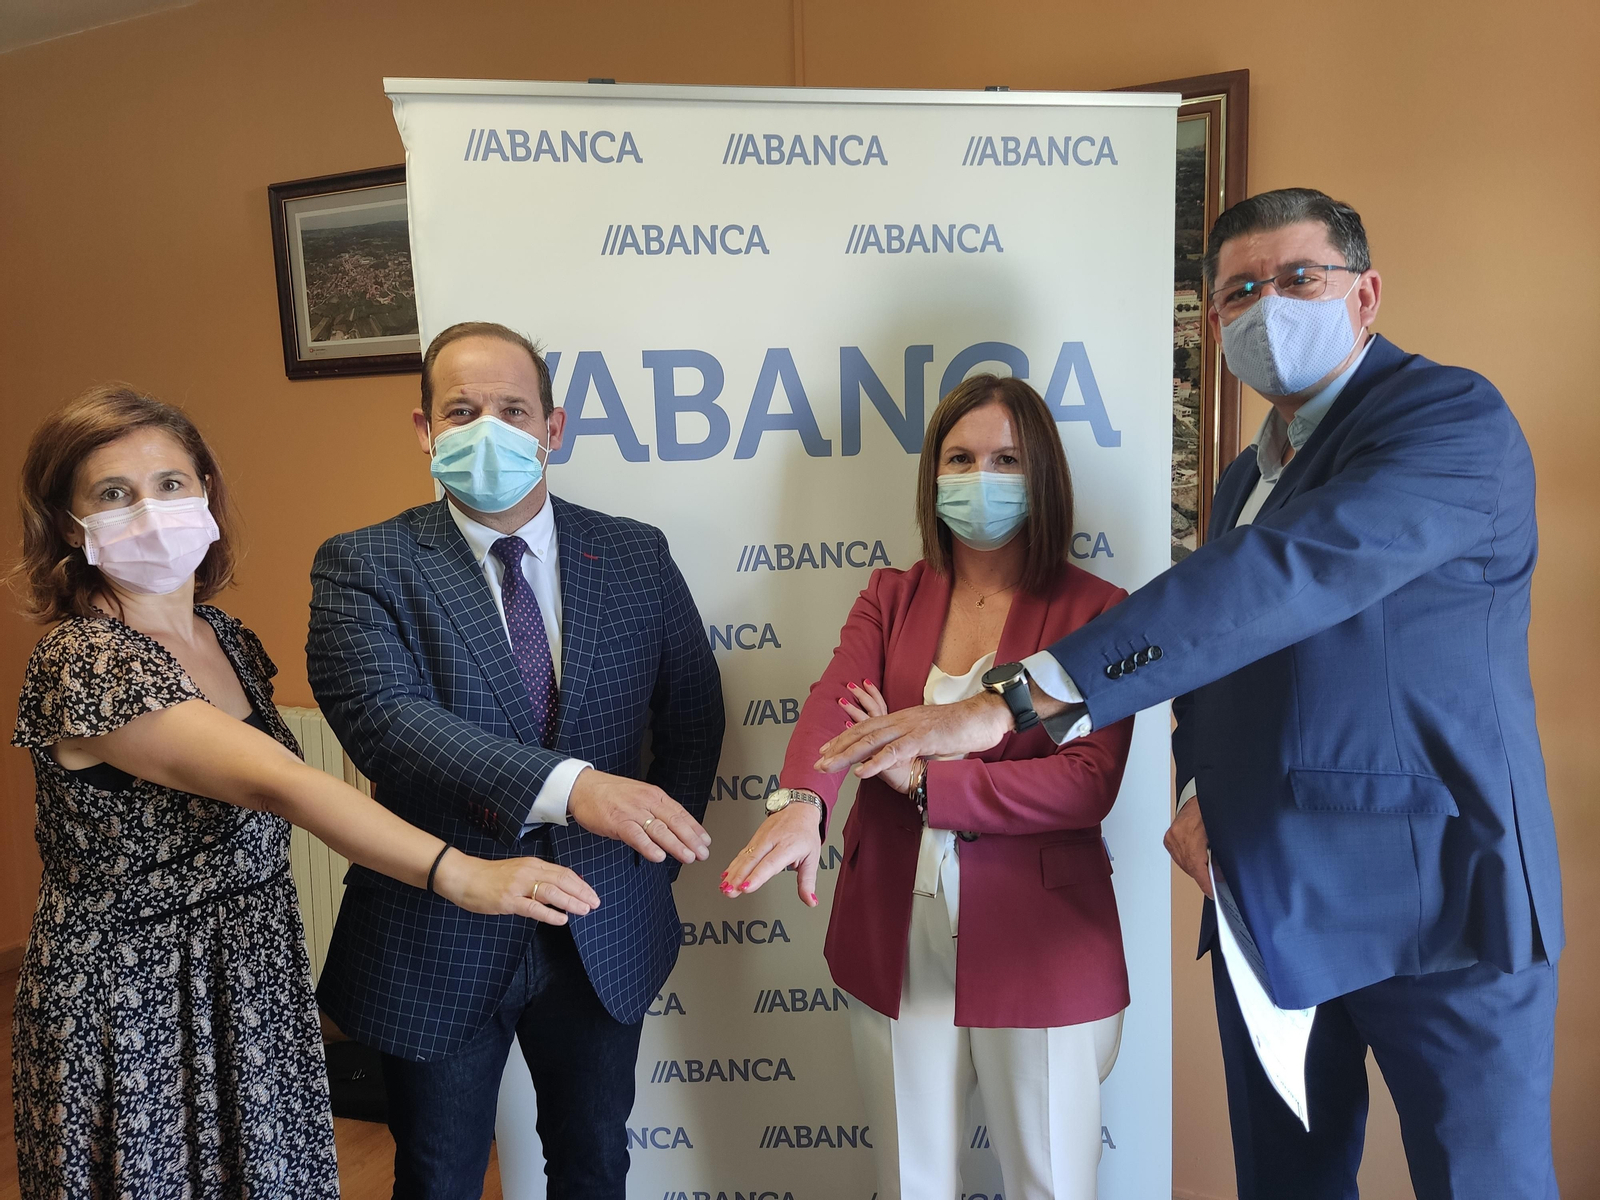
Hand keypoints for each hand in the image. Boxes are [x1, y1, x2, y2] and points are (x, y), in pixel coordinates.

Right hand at [434, 850, 600, 923]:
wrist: (463, 876)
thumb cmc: (490, 877)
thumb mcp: (518, 871)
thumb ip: (538, 877)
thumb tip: (560, 888)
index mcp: (533, 864)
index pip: (564, 872)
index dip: (581, 884)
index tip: (592, 894)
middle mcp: (528, 871)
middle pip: (562, 880)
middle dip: (581, 892)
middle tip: (595, 904)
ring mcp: (518, 885)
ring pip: (551, 891)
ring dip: (571, 901)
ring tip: (584, 910)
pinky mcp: (508, 899)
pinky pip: (532, 907)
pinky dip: (549, 913)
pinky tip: (561, 919)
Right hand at [568, 768, 711, 864]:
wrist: (583, 787)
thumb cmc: (611, 794)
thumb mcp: (639, 797)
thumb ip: (655, 811)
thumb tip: (674, 829)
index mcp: (654, 795)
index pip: (680, 813)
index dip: (695, 828)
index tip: (706, 841)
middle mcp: (647, 802)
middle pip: (674, 822)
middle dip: (691, 839)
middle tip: (702, 854)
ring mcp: (633, 811)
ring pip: (659, 830)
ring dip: (676, 845)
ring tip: (688, 856)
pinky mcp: (617, 821)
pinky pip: (636, 836)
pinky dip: (648, 847)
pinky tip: (659, 856)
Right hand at [720, 802, 823, 906]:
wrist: (798, 809)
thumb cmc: (805, 832)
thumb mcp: (812, 858)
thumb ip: (808, 882)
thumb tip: (810, 901)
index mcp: (788, 846)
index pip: (770, 863)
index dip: (757, 876)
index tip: (746, 887)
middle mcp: (772, 841)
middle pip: (752, 860)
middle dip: (738, 877)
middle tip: (730, 891)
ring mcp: (761, 839)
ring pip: (744, 857)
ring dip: (732, 873)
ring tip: (725, 888)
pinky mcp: (754, 839)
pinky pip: (742, 854)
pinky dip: (732, 866)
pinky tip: (726, 876)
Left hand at [815, 691, 1012, 779]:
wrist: (984, 716)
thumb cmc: (962, 726)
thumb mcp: (931, 734)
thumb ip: (915, 741)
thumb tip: (906, 753)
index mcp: (903, 718)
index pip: (867, 727)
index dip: (845, 738)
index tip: (828, 750)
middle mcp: (901, 720)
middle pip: (862, 733)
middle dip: (838, 748)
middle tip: (818, 761)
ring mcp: (910, 727)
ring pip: (871, 741)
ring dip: (847, 755)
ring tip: (829, 767)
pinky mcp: (922, 738)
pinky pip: (894, 751)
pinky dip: (876, 762)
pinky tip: (861, 772)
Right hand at [1164, 796, 1211, 898]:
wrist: (1199, 797)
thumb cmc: (1210, 810)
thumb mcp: (1220, 833)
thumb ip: (1219, 855)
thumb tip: (1219, 873)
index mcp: (1190, 833)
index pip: (1196, 866)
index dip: (1204, 882)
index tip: (1210, 891)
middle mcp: (1177, 836)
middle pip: (1189, 867)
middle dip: (1202, 876)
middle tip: (1214, 882)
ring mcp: (1171, 837)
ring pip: (1183, 864)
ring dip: (1195, 869)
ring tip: (1207, 872)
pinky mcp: (1168, 838)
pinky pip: (1178, 857)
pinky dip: (1188, 861)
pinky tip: (1197, 861)